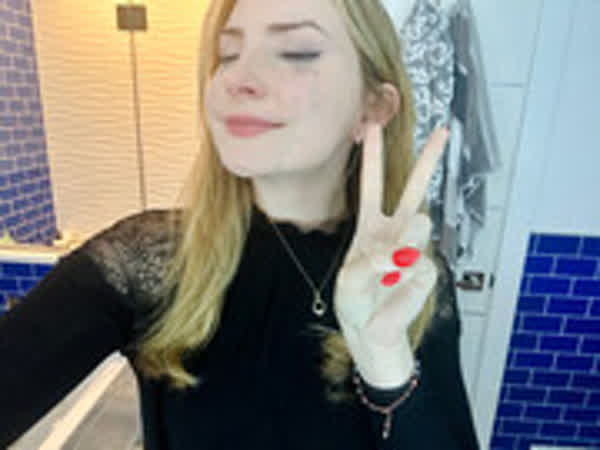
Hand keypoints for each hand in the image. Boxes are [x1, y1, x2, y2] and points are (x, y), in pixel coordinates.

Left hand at [333, 123, 448, 377]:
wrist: (371, 334)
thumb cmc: (355, 303)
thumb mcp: (348, 280)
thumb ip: (369, 263)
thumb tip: (398, 255)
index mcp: (370, 225)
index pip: (372, 185)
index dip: (372, 156)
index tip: (372, 125)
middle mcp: (394, 231)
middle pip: (415, 188)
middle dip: (429, 159)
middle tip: (443, 130)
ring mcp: (413, 250)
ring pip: (420, 226)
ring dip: (402, 246)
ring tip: (389, 270)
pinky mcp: (426, 271)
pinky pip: (419, 267)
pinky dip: (403, 281)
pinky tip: (395, 291)